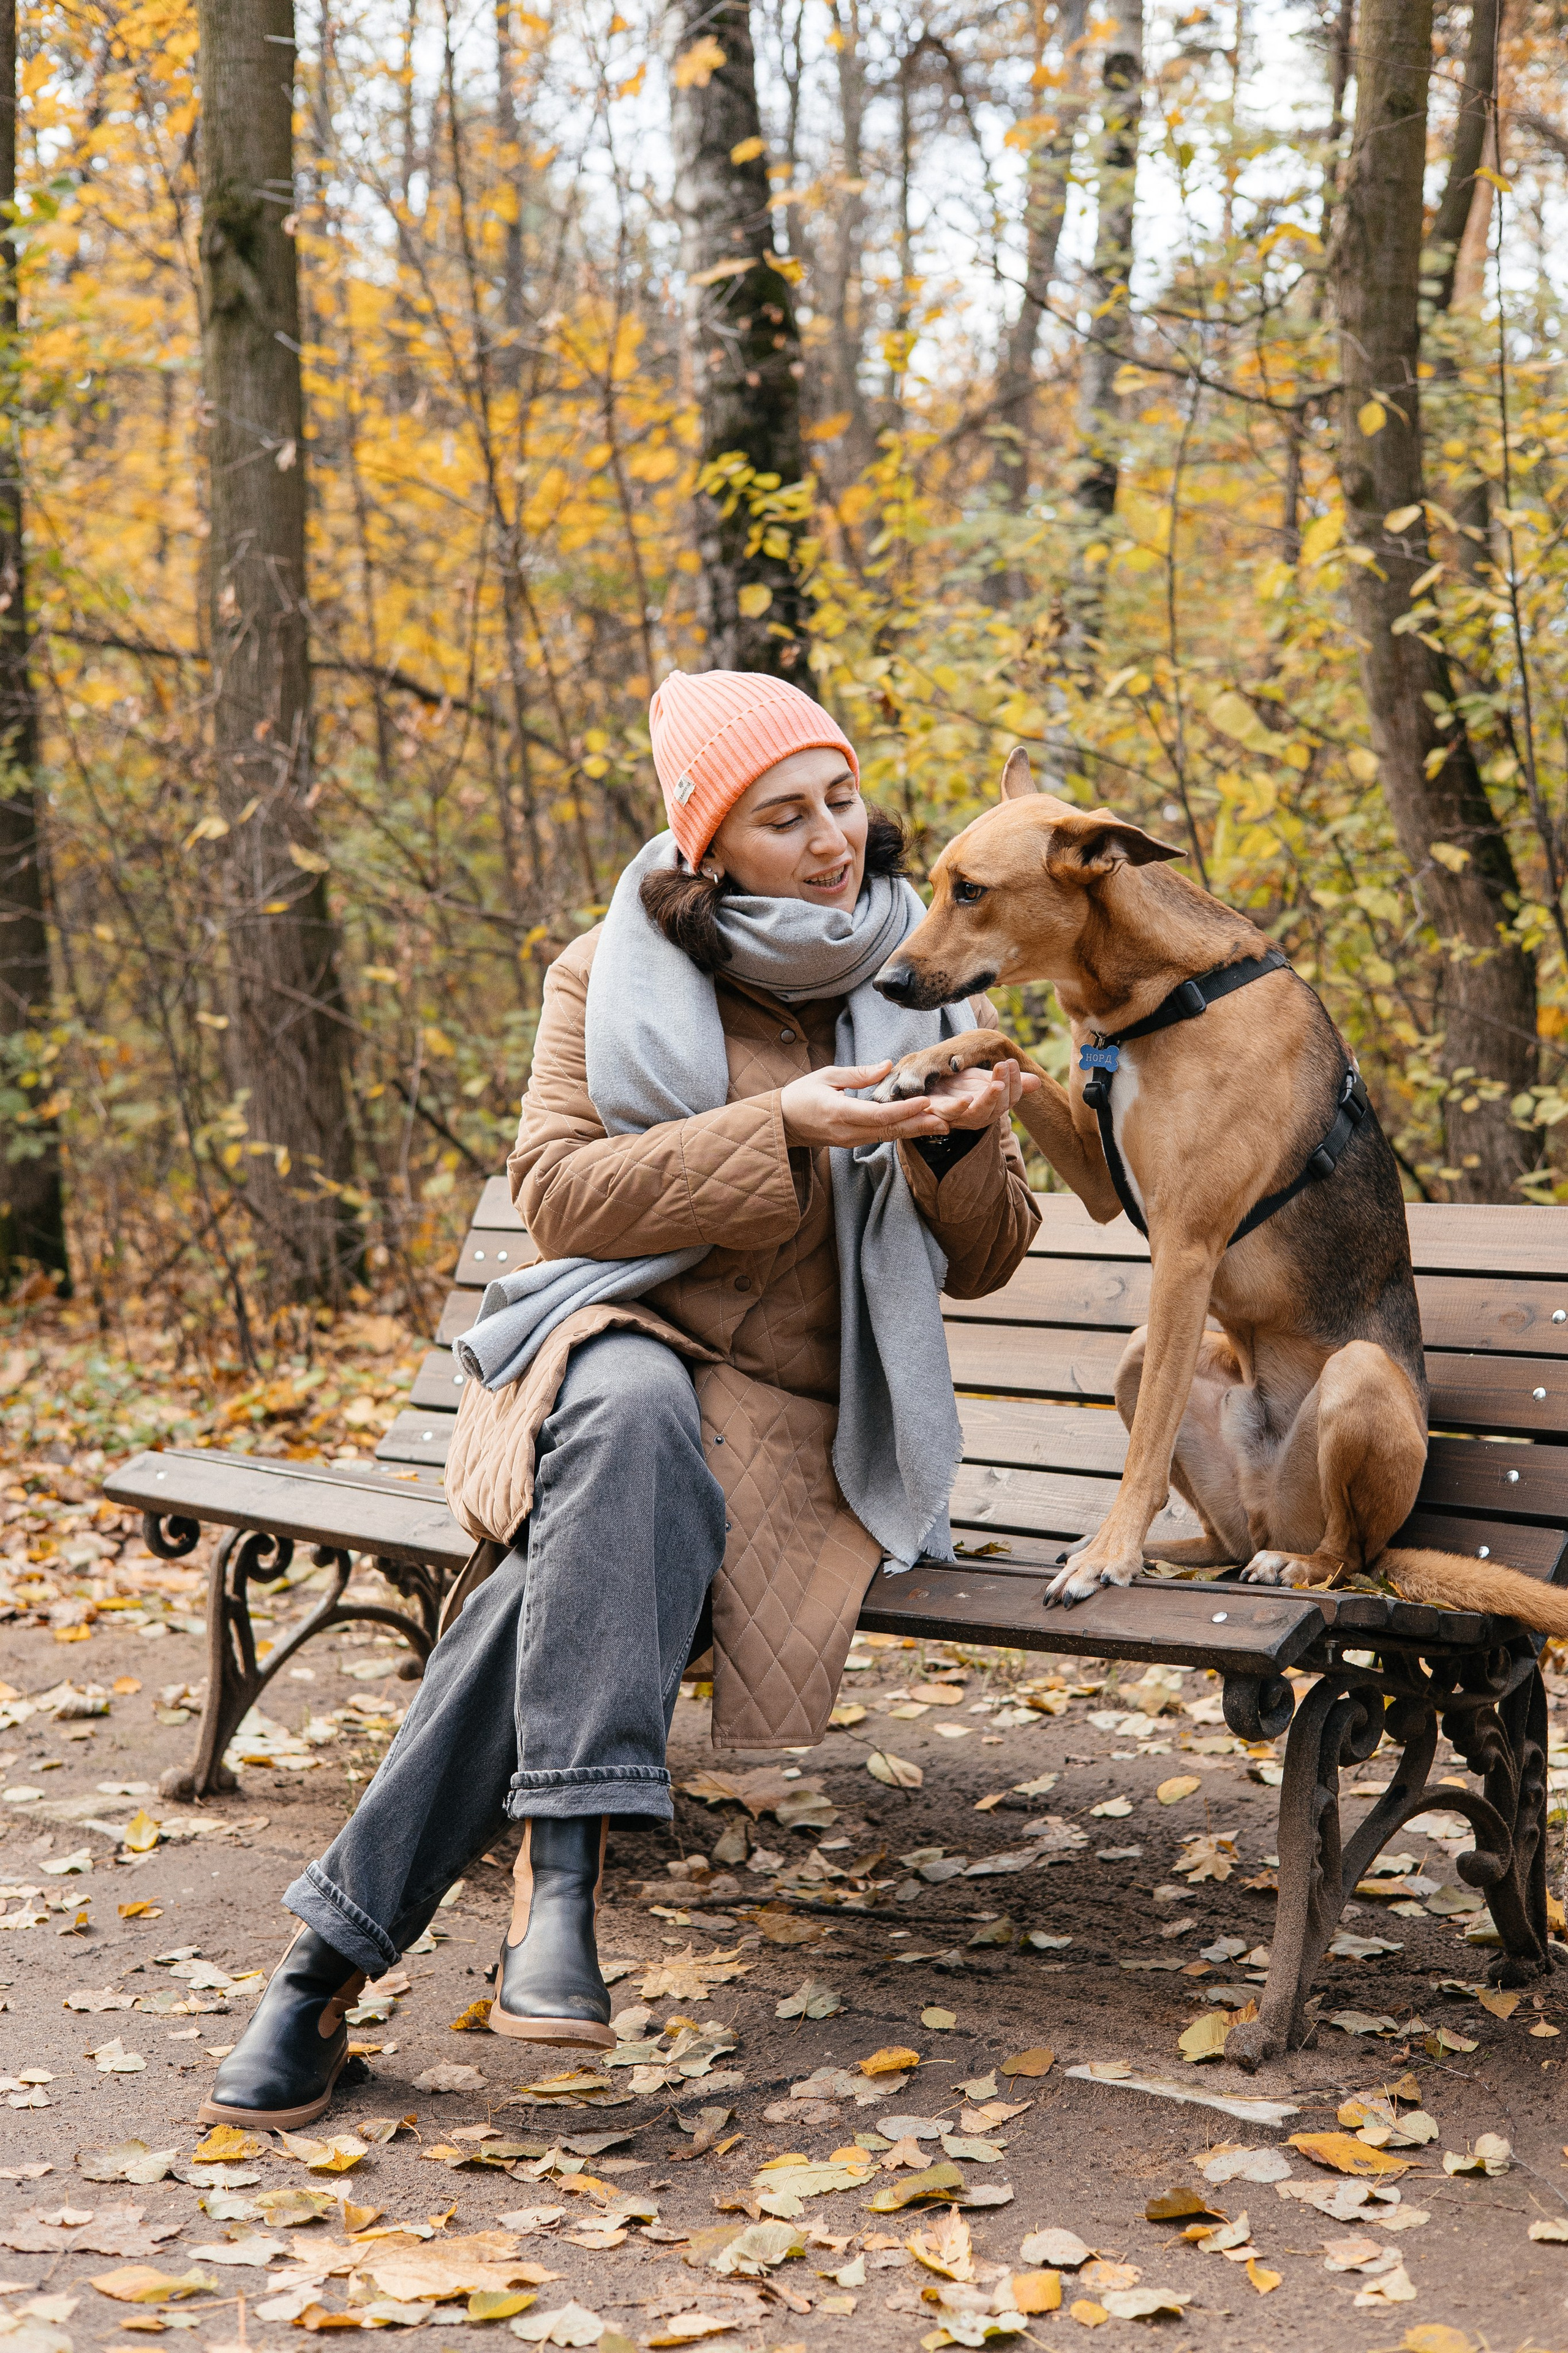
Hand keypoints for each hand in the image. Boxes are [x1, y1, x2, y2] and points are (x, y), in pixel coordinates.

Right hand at [780, 1061, 960, 1147]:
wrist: (782, 1123)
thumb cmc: (800, 1095)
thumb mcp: (827, 1076)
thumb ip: (859, 1074)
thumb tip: (888, 1065)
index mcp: (839, 1113)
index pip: (879, 1114)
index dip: (905, 1109)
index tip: (926, 1101)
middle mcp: (848, 1132)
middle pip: (891, 1130)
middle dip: (921, 1124)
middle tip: (949, 1119)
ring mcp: (851, 1140)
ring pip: (890, 1136)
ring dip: (917, 1130)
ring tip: (944, 1125)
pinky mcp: (853, 1142)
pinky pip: (882, 1137)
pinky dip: (903, 1131)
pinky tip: (921, 1127)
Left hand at [918, 1057, 1037, 1131]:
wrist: (927, 1086)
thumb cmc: (957, 1085)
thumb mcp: (984, 1079)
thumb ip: (1007, 1080)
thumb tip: (1038, 1081)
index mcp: (992, 1106)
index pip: (1010, 1097)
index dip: (1015, 1081)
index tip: (1012, 1061)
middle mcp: (979, 1116)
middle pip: (998, 1107)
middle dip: (1005, 1086)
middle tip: (1006, 1064)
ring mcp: (959, 1118)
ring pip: (978, 1114)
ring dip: (989, 1099)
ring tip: (997, 1085)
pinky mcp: (938, 1114)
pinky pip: (950, 1115)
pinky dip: (959, 1108)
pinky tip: (967, 1098)